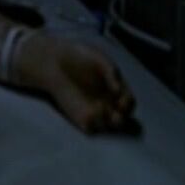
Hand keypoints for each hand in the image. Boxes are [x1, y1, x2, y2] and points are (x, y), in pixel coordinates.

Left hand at [17, 33, 138, 135]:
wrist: (55, 59)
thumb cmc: (79, 56)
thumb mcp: (99, 58)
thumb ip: (111, 71)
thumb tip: (118, 90)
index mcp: (116, 89)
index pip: (129, 102)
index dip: (128, 104)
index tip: (121, 101)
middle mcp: (107, 102)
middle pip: (122, 118)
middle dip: (122, 120)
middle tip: (117, 114)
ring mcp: (93, 110)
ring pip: (107, 125)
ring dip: (108, 122)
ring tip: (101, 110)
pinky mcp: (79, 116)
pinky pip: (90, 128)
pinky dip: (93, 124)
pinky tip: (90, 114)